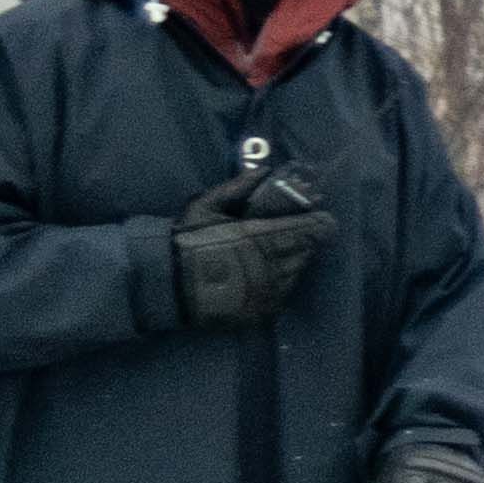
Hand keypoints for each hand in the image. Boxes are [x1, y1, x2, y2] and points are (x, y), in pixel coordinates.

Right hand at [168, 172, 326, 331]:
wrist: (164, 285)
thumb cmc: (186, 242)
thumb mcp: (206, 206)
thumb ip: (238, 188)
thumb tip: (264, 170)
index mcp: (261, 237)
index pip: (310, 230)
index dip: (317, 223)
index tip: (318, 218)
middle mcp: (271, 266)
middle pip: (306, 251)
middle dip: (301, 241)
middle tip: (285, 235)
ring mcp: (268, 292)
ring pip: (296, 272)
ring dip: (290, 263)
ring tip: (270, 257)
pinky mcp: (262, 313)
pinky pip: (283, 294)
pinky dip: (279, 285)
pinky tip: (262, 277)